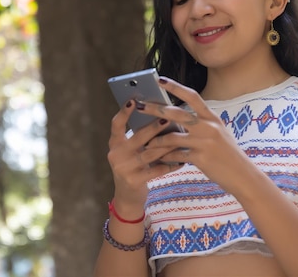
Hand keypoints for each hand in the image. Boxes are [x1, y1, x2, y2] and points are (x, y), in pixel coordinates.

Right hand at [107, 99, 183, 213]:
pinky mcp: (134, 181)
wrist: (127, 197)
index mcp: (114, 144)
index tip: (134, 100)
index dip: (123, 112)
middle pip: (137, 137)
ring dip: (167, 145)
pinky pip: (157, 170)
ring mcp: (124, 168)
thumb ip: (138, 137)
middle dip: (154, 127)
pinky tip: (182, 160)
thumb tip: (159, 115)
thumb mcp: (129, 151)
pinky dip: (171, 164)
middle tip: (168, 118)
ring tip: (181, 138)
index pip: (116, 124)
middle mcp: (116, 155)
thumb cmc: (133, 167)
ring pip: (150, 153)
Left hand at [135, 77, 253, 194]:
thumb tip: (176, 120)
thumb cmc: (227, 154)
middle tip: (139, 106)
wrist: (242, 175)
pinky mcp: (201, 158)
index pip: (192, 96)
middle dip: (155, 109)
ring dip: (156, 141)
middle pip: (176, 113)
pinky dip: (165, 157)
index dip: (175, 87)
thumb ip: (200, 125)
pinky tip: (158, 159)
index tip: (160, 80)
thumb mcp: (218, 133)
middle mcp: (208, 126)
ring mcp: (204, 141)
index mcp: (212, 117)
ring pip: (172, 137)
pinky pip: (176, 155)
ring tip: (145, 143)